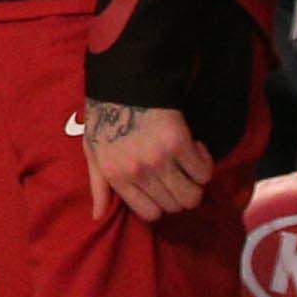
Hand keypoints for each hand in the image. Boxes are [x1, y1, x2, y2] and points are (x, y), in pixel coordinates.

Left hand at [79, 100, 213, 224]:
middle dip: (179, 192)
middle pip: (175, 206)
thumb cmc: (106, 116)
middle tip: (177, 172)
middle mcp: (137, 171)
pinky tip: (193, 146)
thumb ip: (97, 186)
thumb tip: (97, 216)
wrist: (124, 81)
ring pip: (192, 195)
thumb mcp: (92, 151)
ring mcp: (158, 159)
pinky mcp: (179, 143)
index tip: (163, 187)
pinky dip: (204, 162)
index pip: (150, 214)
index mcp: (115, 176)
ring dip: (195, 182)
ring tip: (186, 162)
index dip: (161, 203)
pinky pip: (203, 172)